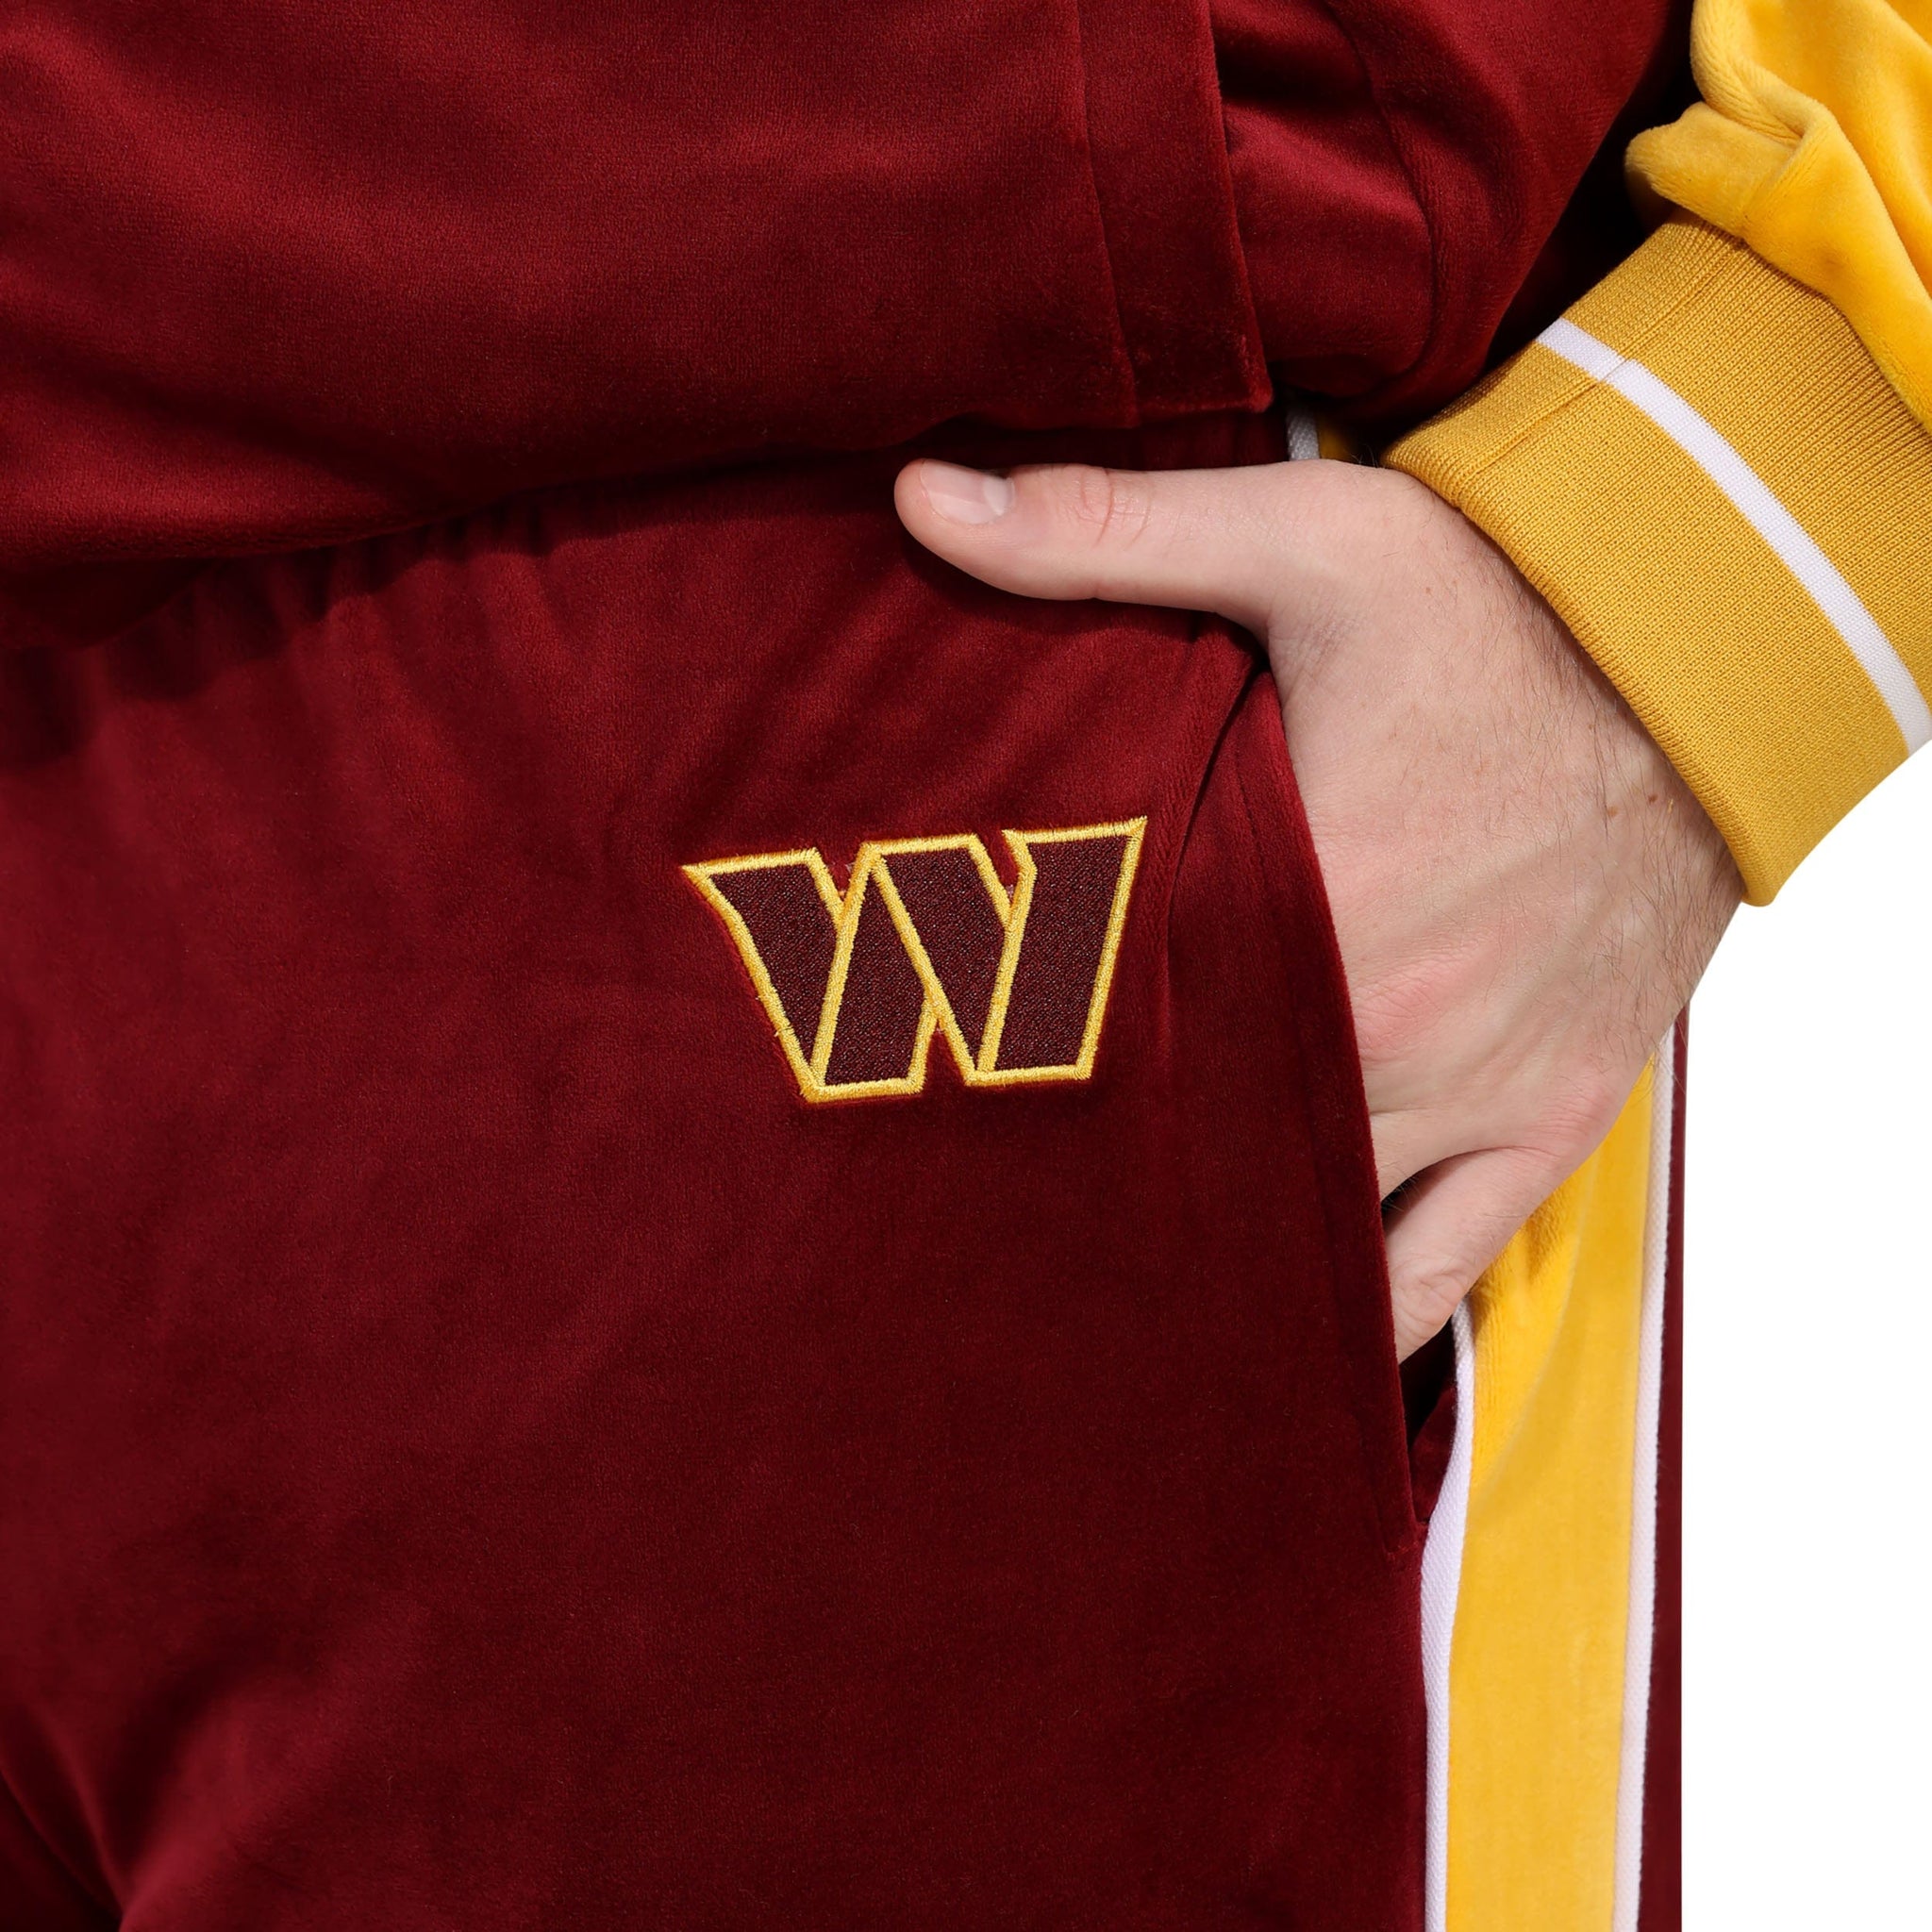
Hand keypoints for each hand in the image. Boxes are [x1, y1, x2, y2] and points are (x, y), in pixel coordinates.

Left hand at [895, 455, 1741, 1357]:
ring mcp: (1475, 1093)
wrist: (1709, 661)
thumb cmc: (1502, 605)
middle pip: (1197, 1147)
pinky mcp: (1550, 1119)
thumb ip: (1100, 531)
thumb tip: (921, 496)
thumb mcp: (1303, 540)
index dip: (1020, 1070)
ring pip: (1304, 1228)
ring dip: (1209, 1242)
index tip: (941, 1083)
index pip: (1118, 1039)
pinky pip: (1442, 1267)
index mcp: (1307, 906)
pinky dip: (1362, 1313)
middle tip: (989, 1188)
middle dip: (1095, 1164)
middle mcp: (1384, 1030)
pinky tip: (1279, 1339)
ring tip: (1099, 1270)